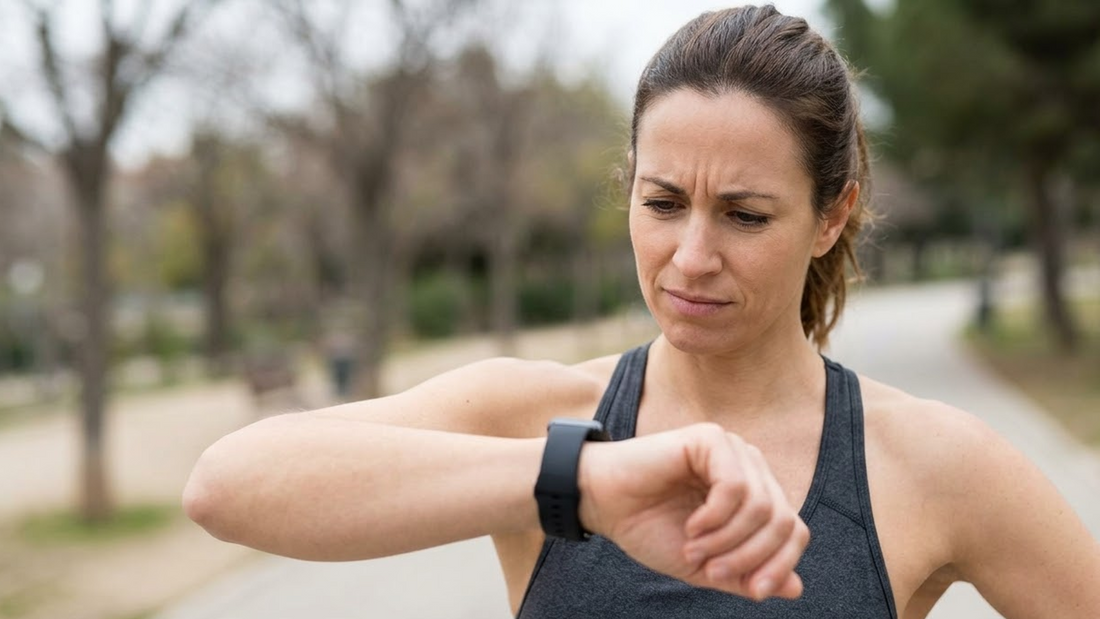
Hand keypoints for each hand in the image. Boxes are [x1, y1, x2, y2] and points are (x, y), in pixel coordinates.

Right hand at [578, 423, 808, 600]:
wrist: (603, 503)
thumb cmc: (649, 528)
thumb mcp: (705, 565)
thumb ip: (747, 576)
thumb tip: (796, 589)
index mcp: (754, 493)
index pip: (794, 530)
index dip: (780, 565)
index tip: (753, 591)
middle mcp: (750, 467)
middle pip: (783, 520)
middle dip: (750, 557)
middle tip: (713, 571)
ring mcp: (732, 450)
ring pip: (761, 506)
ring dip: (727, 540)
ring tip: (694, 549)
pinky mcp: (710, 439)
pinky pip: (735, 486)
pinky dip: (715, 516)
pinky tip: (692, 525)